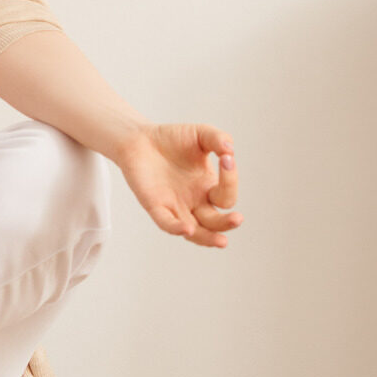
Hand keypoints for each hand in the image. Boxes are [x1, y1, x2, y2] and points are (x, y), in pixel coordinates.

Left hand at [111, 122, 239, 248]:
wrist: (139, 139)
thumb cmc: (172, 139)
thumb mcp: (201, 134)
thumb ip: (218, 138)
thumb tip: (230, 150)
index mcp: (208, 187)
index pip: (226, 195)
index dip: (230, 180)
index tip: (226, 158)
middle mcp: (195, 202)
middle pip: (215, 222)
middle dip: (227, 223)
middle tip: (237, 219)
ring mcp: (175, 207)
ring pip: (196, 232)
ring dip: (208, 238)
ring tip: (222, 242)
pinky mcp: (156, 206)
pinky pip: (167, 223)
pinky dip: (177, 228)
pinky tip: (188, 229)